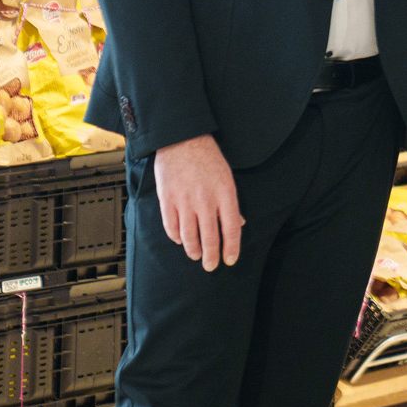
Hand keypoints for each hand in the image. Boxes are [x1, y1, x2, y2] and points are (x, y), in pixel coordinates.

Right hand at [153, 134, 243, 271]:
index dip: (232, 247)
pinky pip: (171, 226)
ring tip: (197, 256)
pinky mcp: (167, 200)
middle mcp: (206, 200)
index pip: (232, 228)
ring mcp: (185, 201)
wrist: (181, 140)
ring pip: (189, 236)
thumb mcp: (227, 177)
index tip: (230, 260)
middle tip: (211, 266)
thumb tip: (239, 224)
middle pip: (210, 237)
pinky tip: (180, 241)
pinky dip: (176, 237)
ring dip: (193, 250)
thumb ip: (231, 202)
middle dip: (211, 256)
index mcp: (225, 193)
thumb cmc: (207, 157)